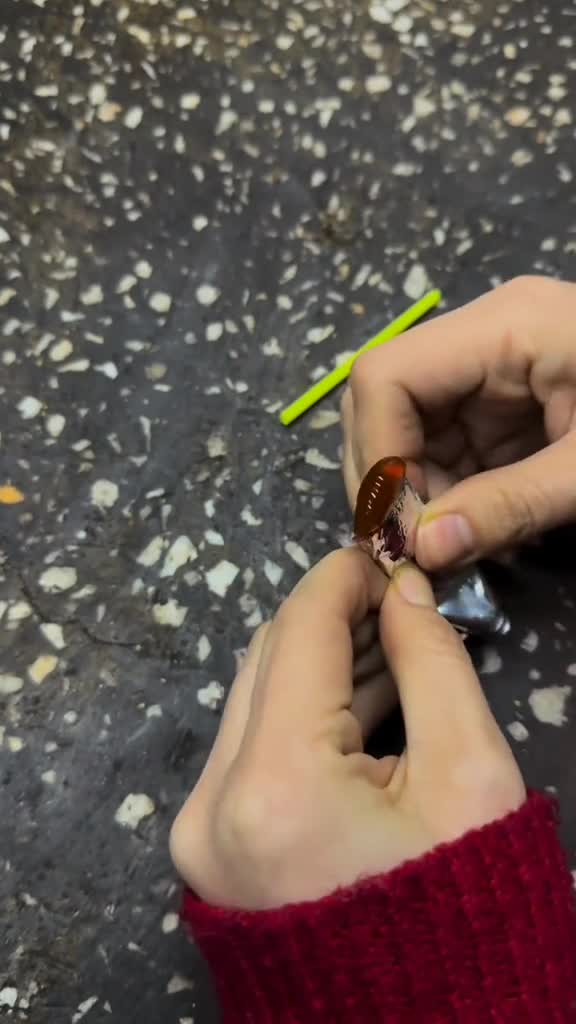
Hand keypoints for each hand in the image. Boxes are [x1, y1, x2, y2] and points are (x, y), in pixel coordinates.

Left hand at [170, 550, 523, 910]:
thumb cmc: (465, 907)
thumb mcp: (471, 778)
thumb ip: (433, 665)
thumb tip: (402, 593)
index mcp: (275, 787)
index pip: (299, 634)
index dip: (342, 579)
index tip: (383, 554)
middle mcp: (213, 805)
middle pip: (267, 662)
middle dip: (331, 619)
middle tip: (395, 599)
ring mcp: (201, 832)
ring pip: (255, 701)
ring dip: (318, 665)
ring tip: (388, 642)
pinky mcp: (209, 849)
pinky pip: (252, 750)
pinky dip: (302, 716)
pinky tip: (358, 698)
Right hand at [342, 275, 575, 570]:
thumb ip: (510, 506)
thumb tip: (423, 552)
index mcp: (505, 327)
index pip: (386, 375)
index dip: (376, 452)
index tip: (396, 528)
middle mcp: (486, 339)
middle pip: (389, 400)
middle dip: (392, 478)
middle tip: (415, 547)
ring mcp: (497, 370)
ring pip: (415, 430)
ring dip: (420, 494)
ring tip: (452, 547)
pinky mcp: (512, 403)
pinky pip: (455, 447)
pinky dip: (453, 494)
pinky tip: (476, 530)